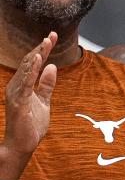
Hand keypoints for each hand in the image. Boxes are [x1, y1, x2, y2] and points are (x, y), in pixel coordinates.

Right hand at [0, 33, 57, 177]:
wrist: (23, 144)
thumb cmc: (31, 124)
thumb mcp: (44, 101)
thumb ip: (46, 84)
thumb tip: (52, 66)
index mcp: (23, 84)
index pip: (34, 63)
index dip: (43, 50)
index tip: (52, 37)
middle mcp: (16, 85)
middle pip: (30, 62)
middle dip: (41, 48)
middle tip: (51, 35)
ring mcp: (16, 93)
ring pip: (27, 70)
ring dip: (37, 55)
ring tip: (46, 42)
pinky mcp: (19, 101)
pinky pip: (26, 83)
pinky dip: (32, 71)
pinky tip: (39, 60)